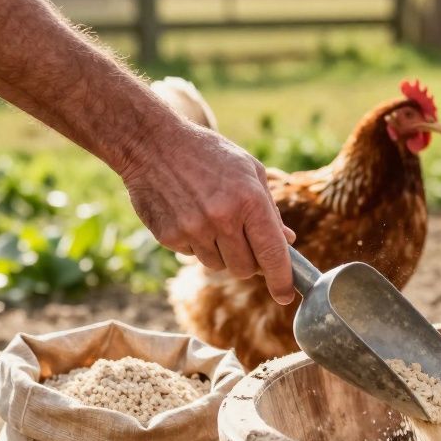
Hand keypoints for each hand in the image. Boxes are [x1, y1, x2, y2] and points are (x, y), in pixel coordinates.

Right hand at [121, 124, 297, 303]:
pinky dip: (196, 243)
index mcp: (249, 201)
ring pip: (219, 265)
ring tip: (212, 219)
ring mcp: (193, 230)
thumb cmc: (209, 154)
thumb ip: (270, 211)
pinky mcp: (169, 236)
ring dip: (221, 252)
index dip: (282, 281)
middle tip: (243, 240)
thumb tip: (287, 243)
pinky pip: (192, 255)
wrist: (153, 143)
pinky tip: (190, 215)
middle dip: (250, 262)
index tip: (285, 297)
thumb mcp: (250, 171)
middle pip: (246, 269)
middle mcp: (222, 219)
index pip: (272, 254)